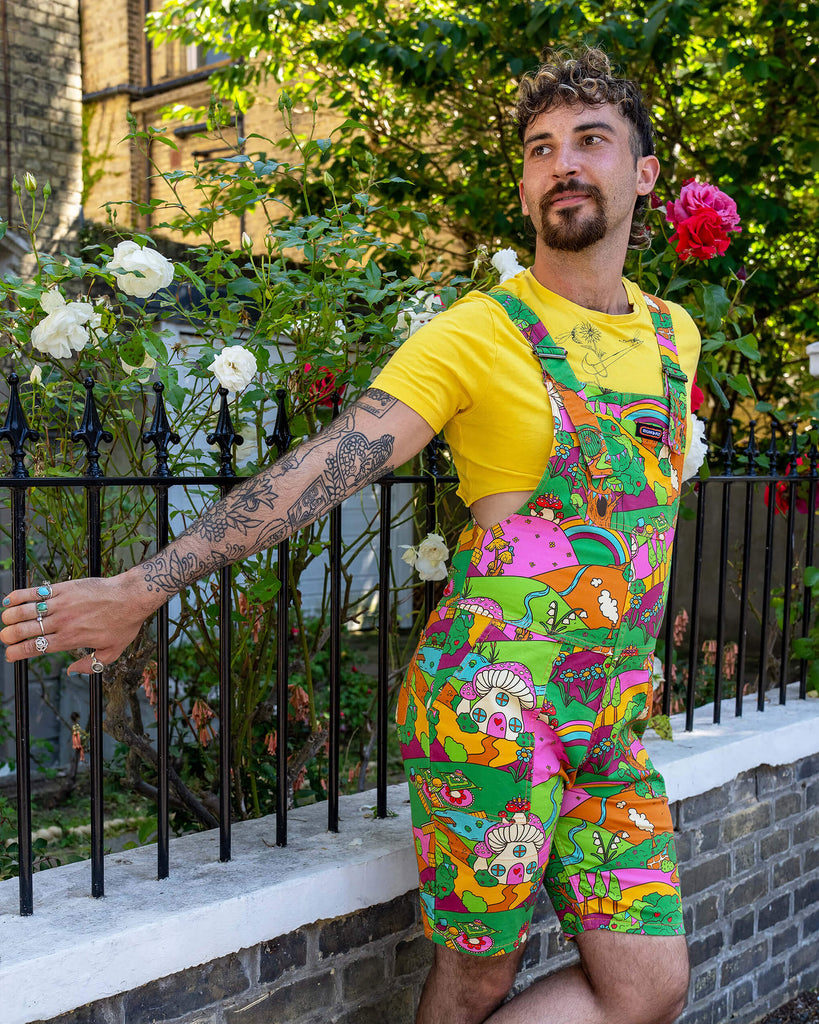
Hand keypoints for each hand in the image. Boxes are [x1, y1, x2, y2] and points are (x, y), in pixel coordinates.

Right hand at [0, 574, 152, 674]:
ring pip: (25, 610)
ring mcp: (62, 603)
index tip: (10, 655)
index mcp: (70, 639)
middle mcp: (62, 622)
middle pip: (24, 630)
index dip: (16, 653)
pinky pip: (36, 591)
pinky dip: (18, 596)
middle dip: (8, 636)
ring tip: (5, 620)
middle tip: (5, 638)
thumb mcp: (112, 651)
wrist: (132, 596)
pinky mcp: (64, 587)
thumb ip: (90, 665)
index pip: (34, 648)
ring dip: (9, 616)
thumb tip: (70, 671)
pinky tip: (9, 601)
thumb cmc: (124, 624)